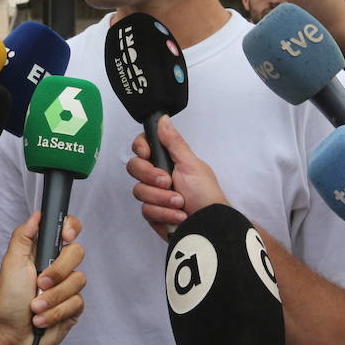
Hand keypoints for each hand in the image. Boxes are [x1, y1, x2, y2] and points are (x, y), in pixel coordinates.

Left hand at [0, 212, 84, 344]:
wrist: (11, 336)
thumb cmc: (7, 301)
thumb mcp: (10, 264)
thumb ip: (23, 237)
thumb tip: (37, 215)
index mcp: (43, 252)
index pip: (68, 229)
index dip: (71, 228)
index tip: (65, 236)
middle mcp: (58, 266)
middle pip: (77, 253)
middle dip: (57, 272)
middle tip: (39, 283)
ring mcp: (67, 287)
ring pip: (78, 280)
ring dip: (52, 298)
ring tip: (35, 307)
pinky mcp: (73, 307)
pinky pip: (77, 302)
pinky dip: (56, 312)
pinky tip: (42, 319)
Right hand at [127, 115, 227, 238]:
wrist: (209, 225)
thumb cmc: (205, 194)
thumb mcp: (191, 164)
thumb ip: (174, 143)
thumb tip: (163, 119)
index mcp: (168, 160)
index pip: (142, 147)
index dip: (141, 148)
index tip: (148, 154)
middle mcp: (158, 176)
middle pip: (134, 167)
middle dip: (151, 176)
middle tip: (168, 182)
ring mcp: (154, 195)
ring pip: (139, 191)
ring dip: (162, 198)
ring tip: (180, 203)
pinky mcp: (153, 214)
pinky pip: (147, 210)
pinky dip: (164, 214)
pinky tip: (179, 216)